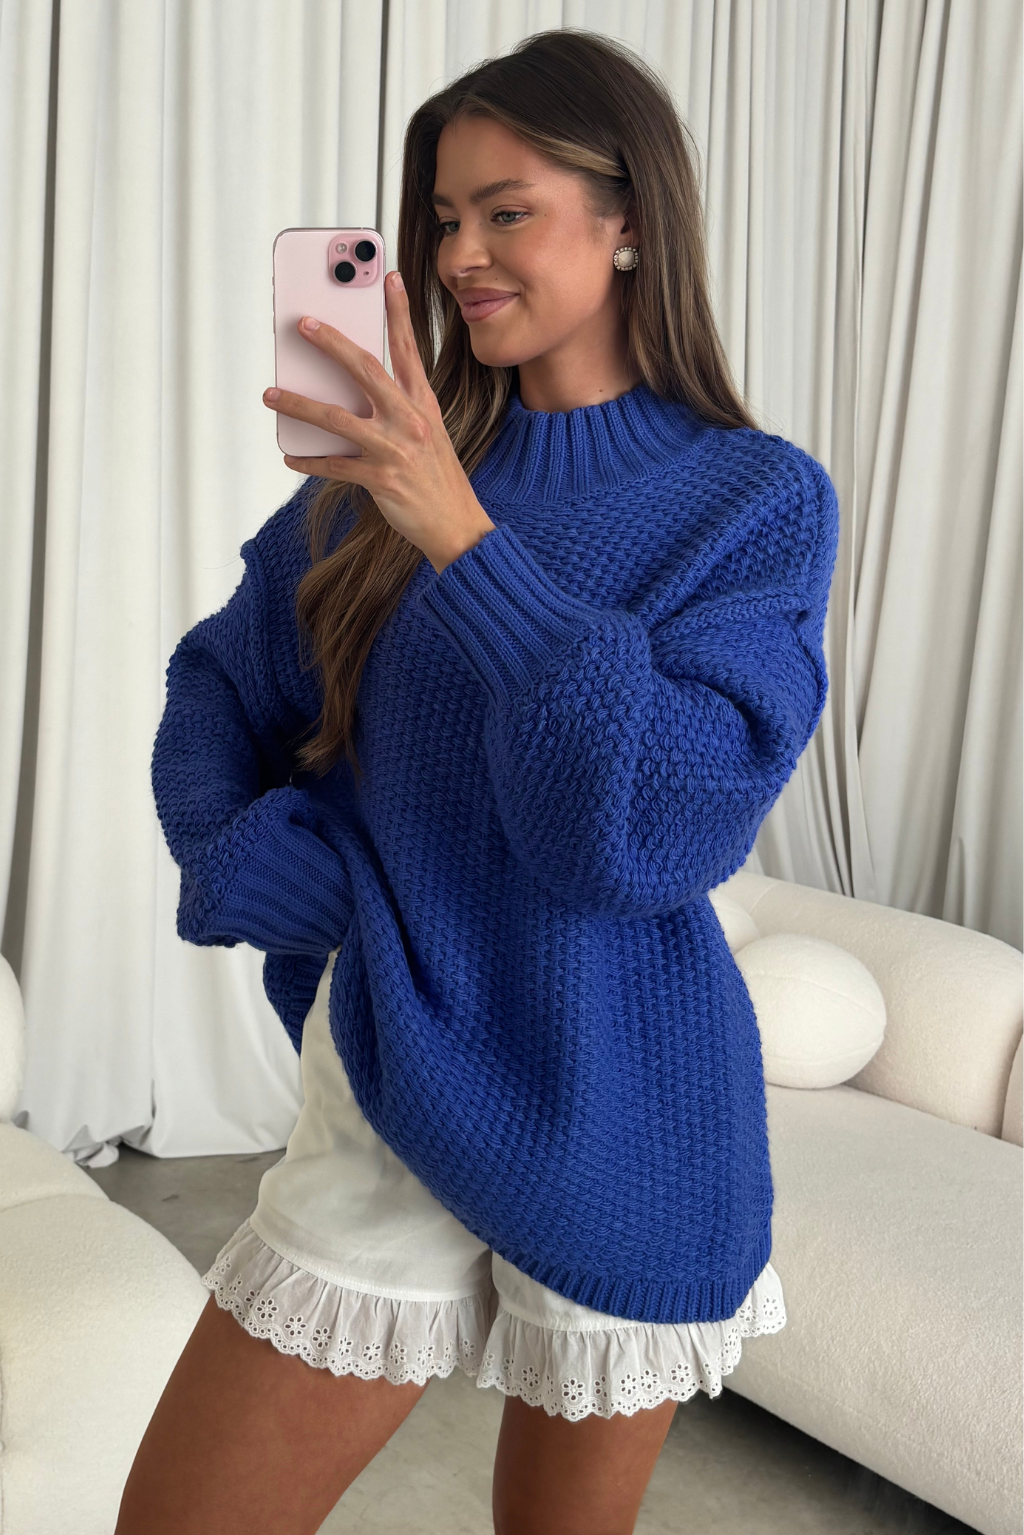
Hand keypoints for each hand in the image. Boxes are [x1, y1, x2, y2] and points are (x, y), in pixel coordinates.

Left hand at [264, 271, 495, 573]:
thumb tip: (348, 392)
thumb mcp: (428, 433)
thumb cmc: (438, 478)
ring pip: (337, 418)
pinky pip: (334, 466)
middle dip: (330, 343)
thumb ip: (397, 408)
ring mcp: (395, 449)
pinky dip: (308, 461)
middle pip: (364, 369)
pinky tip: (290, 456)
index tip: (389, 278)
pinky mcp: (381, 479)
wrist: (459, 526)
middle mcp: (410, 420)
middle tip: (303, 324)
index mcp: (423, 403)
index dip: (399, 312)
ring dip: (298, 404)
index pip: (408, 349)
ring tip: (271, 394)